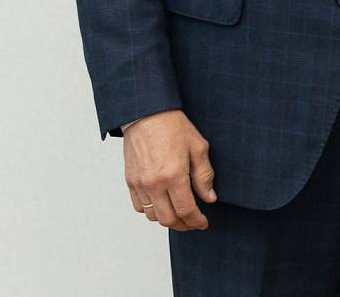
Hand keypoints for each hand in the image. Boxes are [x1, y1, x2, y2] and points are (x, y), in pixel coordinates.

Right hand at [123, 109, 215, 230]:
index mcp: (173, 175)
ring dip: (167, 219)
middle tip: (193, 222)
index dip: (196, 221)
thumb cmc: (173, 126)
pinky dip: (151, 211)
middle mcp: (154, 184)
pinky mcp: (130, 181)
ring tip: (179, 213)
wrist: (146, 114)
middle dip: (183, 225)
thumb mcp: (198, 147)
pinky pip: (139, 207)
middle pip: (168, 219)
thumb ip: (204, 175)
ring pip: (152, 216)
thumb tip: (209, 197)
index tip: (203, 223)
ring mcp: (139, 184)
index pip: (186, 210)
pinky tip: (162, 204)